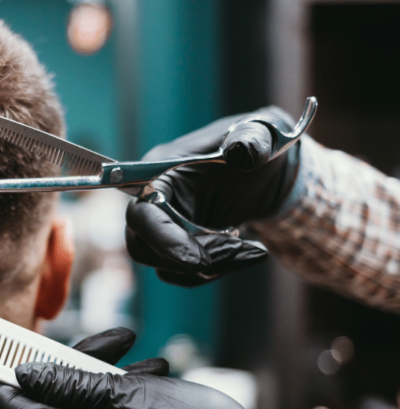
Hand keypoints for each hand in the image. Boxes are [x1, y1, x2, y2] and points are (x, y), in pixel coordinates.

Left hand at [0, 328, 304, 408]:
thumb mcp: (138, 400)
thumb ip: (78, 386)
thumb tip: (25, 373)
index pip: (16, 408)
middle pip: (47, 392)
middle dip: (64, 356)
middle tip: (92, 331)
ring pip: (77, 389)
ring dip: (97, 362)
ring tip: (131, 343)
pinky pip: (102, 399)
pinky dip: (117, 378)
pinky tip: (148, 368)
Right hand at [126, 107, 300, 285]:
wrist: (266, 165)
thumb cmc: (258, 144)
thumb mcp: (261, 135)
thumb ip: (253, 140)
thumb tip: (245, 153)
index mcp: (160, 172)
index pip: (141, 214)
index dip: (164, 241)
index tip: (200, 262)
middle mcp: (152, 201)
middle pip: (143, 247)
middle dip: (192, 259)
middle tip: (240, 249)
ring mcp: (163, 225)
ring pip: (166, 266)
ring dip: (212, 267)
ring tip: (254, 251)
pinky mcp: (179, 243)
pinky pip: (184, 272)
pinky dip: (217, 270)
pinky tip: (248, 253)